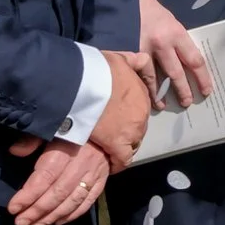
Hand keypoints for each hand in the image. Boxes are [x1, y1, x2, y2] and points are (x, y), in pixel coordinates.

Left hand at [3, 138, 110, 224]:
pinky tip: (58, 221)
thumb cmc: (71, 131)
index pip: (45, 176)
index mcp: (66, 149)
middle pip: (58, 192)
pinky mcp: (102, 180)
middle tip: (21, 222)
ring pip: (72, 200)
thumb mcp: (51, 130)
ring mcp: (94, 173)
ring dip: (52, 216)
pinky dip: (73, 214)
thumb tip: (15, 151)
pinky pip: (88, 201)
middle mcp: (82, 163)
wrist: (104, 130)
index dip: (28, 195)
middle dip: (37, 210)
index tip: (13, 208)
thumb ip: (32, 140)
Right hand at [90, 53, 151, 169]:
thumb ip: (135, 60)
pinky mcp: (118, 144)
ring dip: (124, 146)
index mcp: (142, 94)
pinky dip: (118, 163)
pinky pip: (123, 159)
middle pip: (138, 127)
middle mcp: (142, 113)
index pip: (141, 110)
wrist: (81, 84)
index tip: (121, 120)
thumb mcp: (120, 58)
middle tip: (113, 135)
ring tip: (110, 149)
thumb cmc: (98, 69)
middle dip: (128, 132)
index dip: (130, 116)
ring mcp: (132, 130)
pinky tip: (112, 165)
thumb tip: (141, 59)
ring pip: (133, 143)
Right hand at [131, 0, 214, 109]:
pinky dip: (142, 87)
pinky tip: (144, 96)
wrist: (123, 0)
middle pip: (177, 73)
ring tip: (163, 105)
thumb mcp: (170, 22)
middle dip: (183, 90)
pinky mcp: (127, 54)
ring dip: (160, 94)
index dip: (202, 78)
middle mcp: (163, 43)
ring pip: (155, 78)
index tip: (206, 90)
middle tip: (187, 102)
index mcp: (177, 33)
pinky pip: (137, 75)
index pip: (195, 60)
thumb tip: (186, 64)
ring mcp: (143, 50)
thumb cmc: (150, 11)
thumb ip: (178, 42)